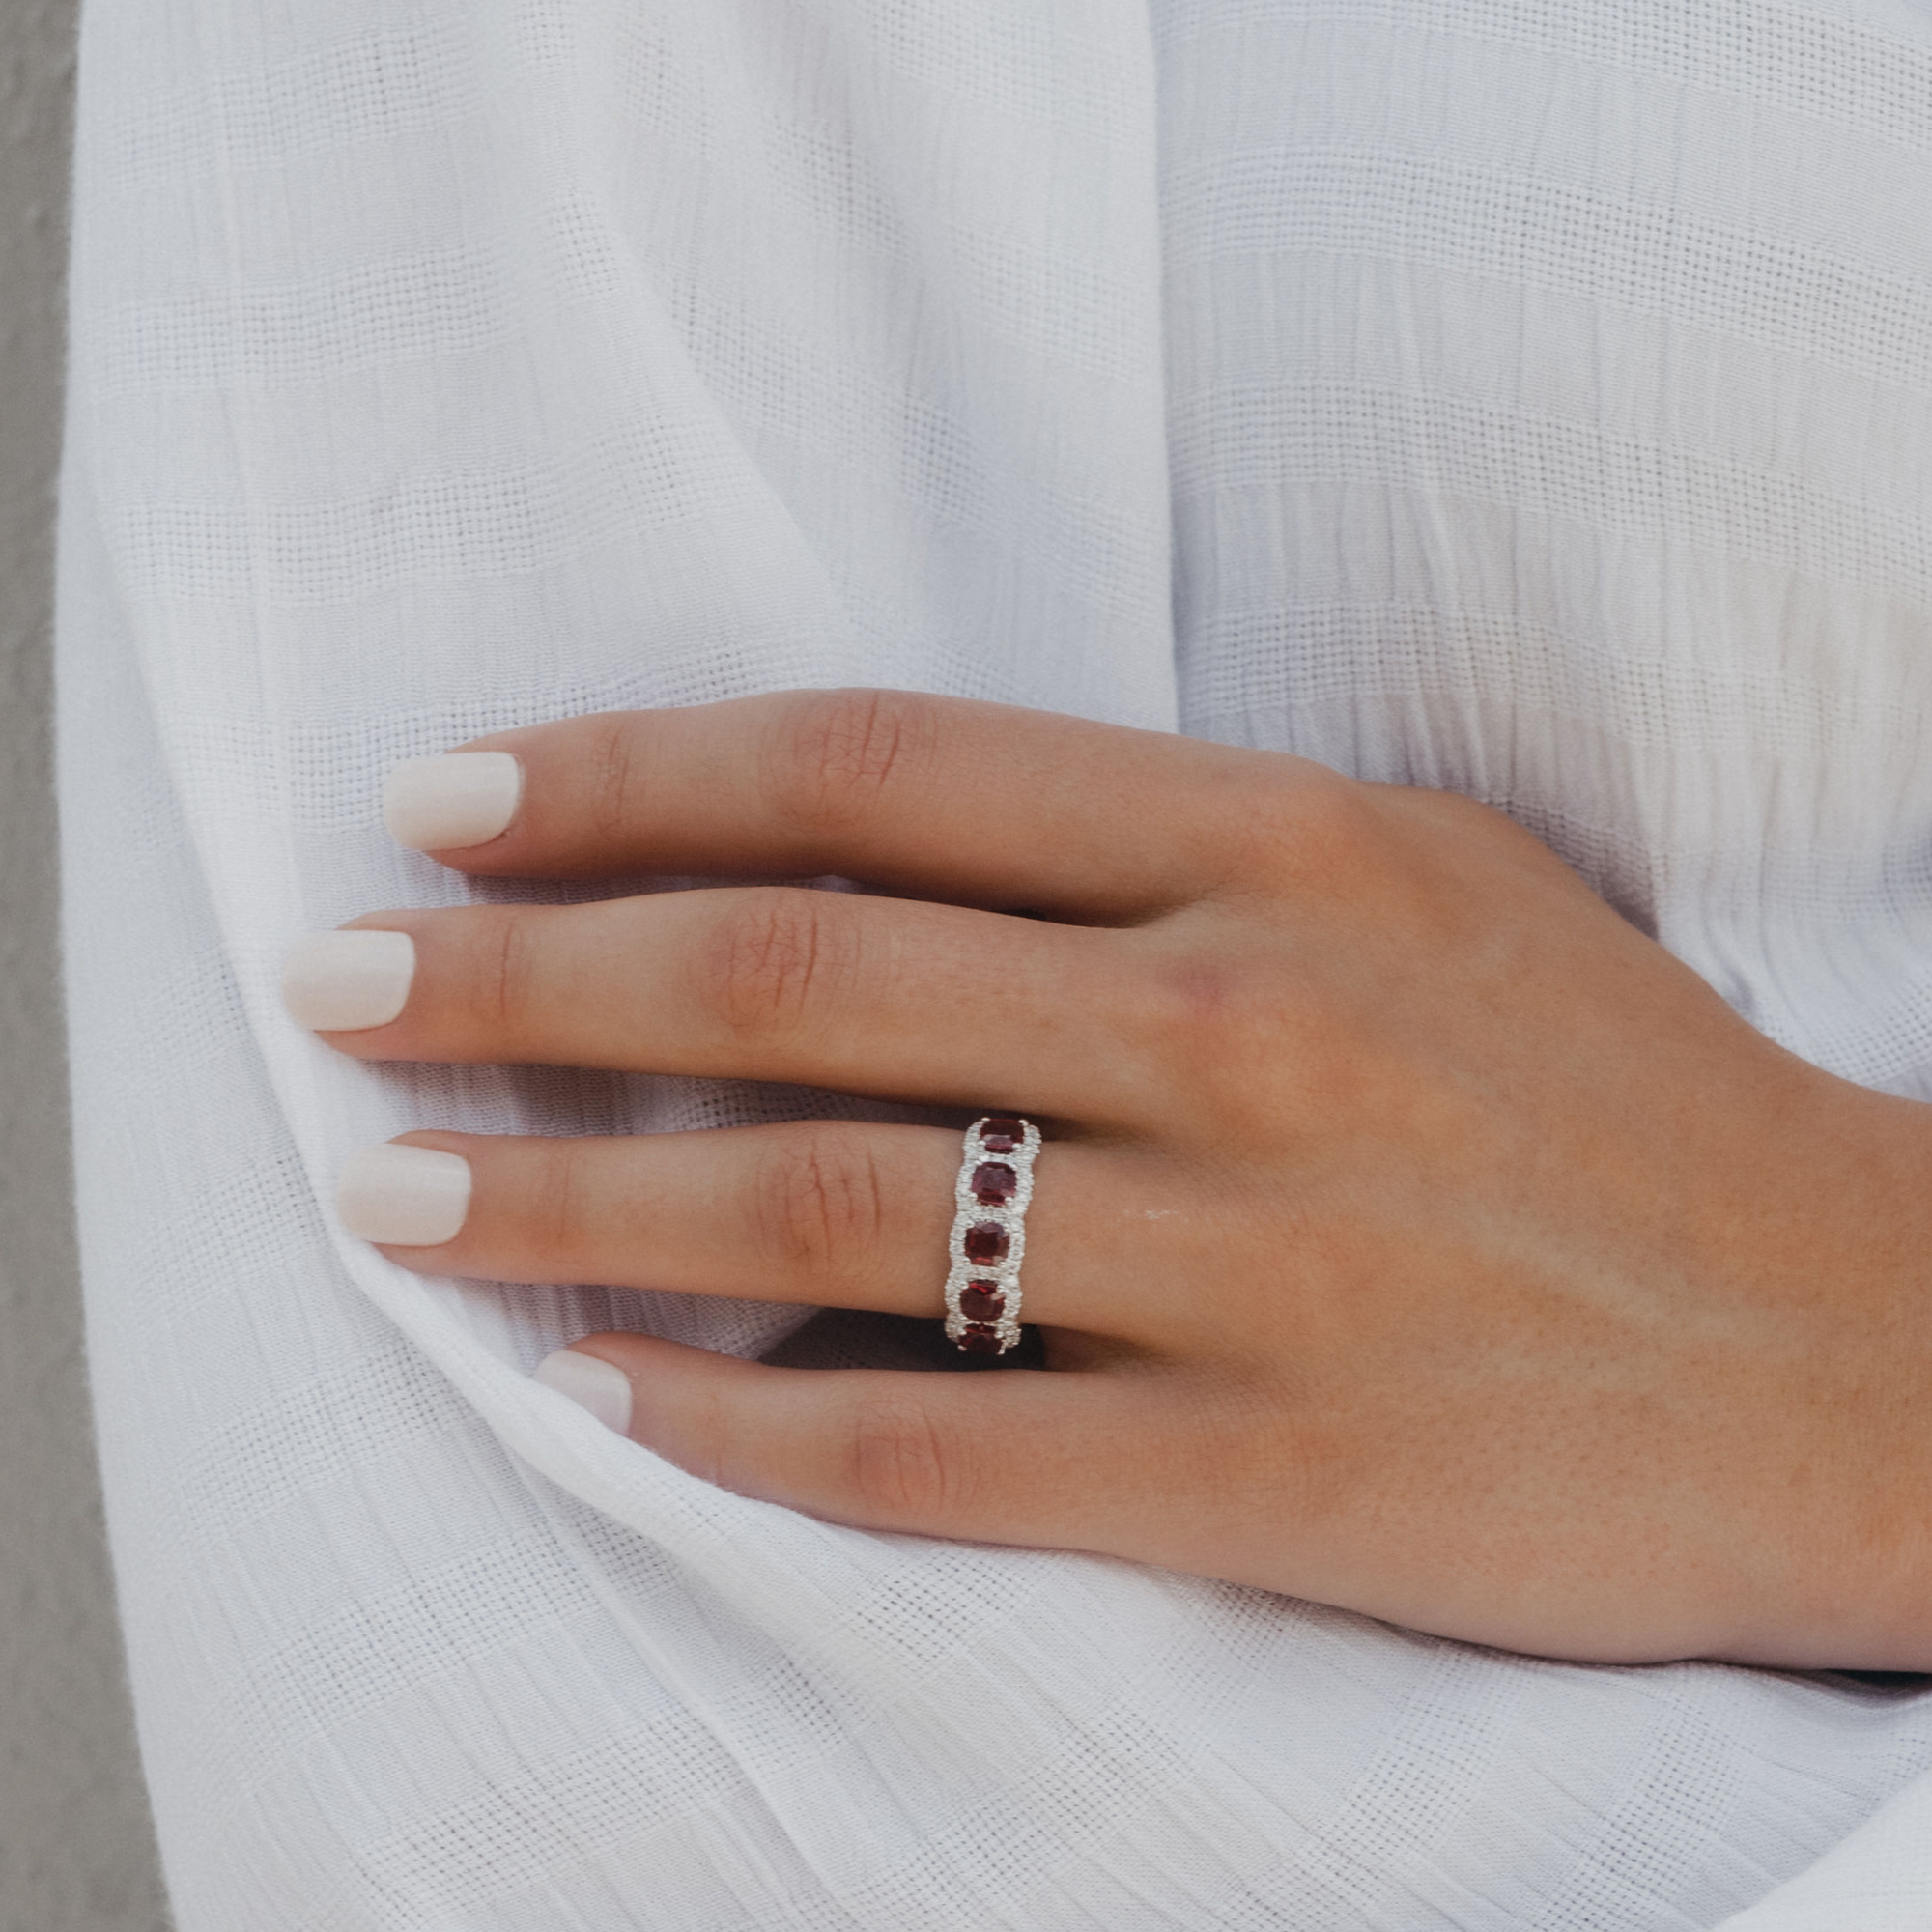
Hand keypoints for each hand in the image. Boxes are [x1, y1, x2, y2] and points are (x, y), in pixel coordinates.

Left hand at [284, 690, 1931, 1666]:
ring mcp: (1252, 1249)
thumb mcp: (1413, 888)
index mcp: (1276, 847)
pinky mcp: (1269, 1469)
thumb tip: (866, 892)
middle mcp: (1240, 1021)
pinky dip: (740, 1424)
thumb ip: (1156, 866)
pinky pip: (936, 1444)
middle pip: (796, 974)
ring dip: (572, 1202)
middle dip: (525, 980)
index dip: (630, 775)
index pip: (873, 772)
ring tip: (404, 1196)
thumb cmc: (1613, 1094)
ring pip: (822, 1211)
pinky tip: (604, 1399)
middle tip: (345, 991)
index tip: (453, 801)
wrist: (1854, 1340)